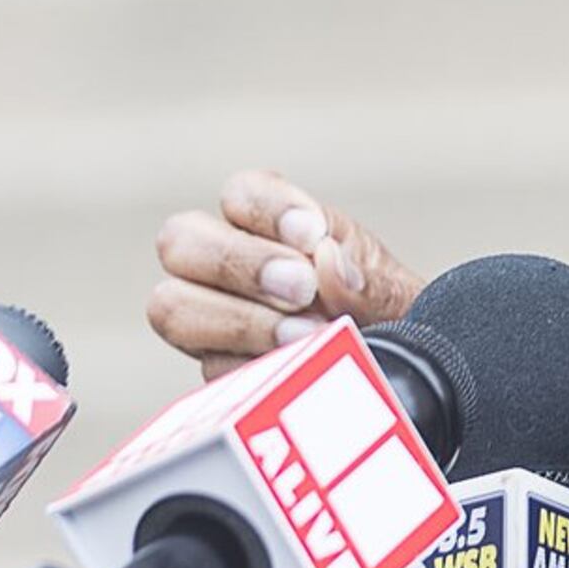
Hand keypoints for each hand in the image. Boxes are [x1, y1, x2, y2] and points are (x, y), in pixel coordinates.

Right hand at [148, 169, 428, 379]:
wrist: (396, 375)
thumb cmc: (389, 318)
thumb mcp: (393, 293)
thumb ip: (368, 282)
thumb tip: (327, 266)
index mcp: (272, 221)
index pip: (240, 192)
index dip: (267, 209)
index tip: (313, 235)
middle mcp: (226, 262)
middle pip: (180, 240)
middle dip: (239, 264)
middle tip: (302, 289)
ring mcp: (209, 318)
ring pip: (171, 306)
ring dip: (236, 320)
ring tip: (304, 336)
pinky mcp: (215, 370)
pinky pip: (204, 367)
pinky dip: (249, 368)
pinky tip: (295, 370)